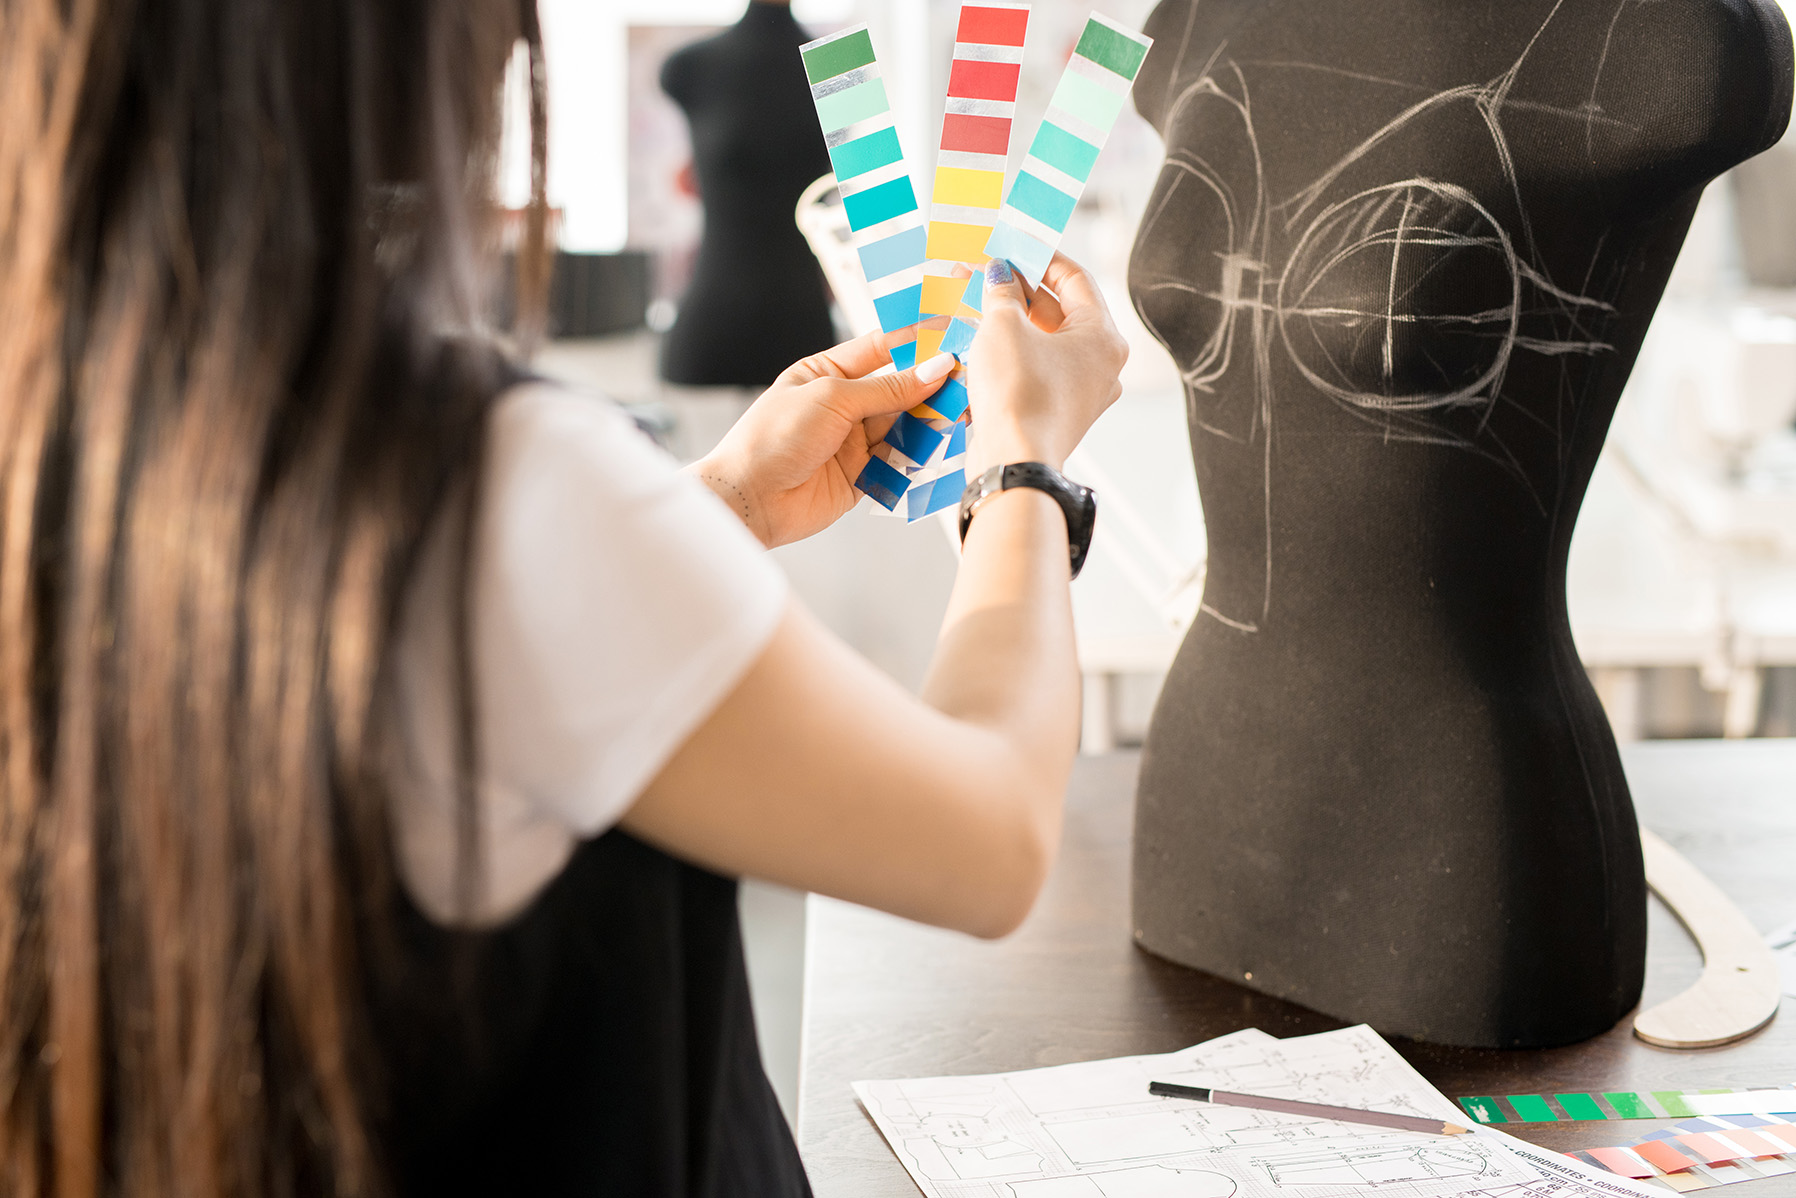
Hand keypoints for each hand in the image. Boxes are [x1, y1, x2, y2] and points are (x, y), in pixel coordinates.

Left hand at [690, 332, 956, 546]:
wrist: (750, 498)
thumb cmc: (774, 437)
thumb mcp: (833, 398)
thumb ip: (889, 388)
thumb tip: (937, 368)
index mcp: (827, 372)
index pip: (881, 348)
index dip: (917, 339)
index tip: (953, 332)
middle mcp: (843, 404)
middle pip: (899, 388)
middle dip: (932, 383)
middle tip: (968, 378)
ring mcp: (853, 440)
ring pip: (904, 424)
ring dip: (930, 419)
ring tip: (960, 412)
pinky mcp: (862, 475)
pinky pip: (899, 460)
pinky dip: (919, 454)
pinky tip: (939, 445)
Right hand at [967, 253, 1128, 471]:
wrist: (1014, 464)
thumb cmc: (1019, 394)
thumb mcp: (1003, 328)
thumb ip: (1001, 292)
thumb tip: (998, 274)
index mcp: (1104, 336)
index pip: (1075, 278)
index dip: (1040, 256)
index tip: (1012, 245)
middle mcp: (1101, 364)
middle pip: (1058, 310)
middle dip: (1016, 290)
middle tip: (982, 273)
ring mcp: (1080, 391)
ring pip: (1043, 342)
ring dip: (1008, 321)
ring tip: (972, 302)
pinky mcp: (1056, 413)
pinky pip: (1035, 370)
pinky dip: (1010, 352)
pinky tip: (976, 340)